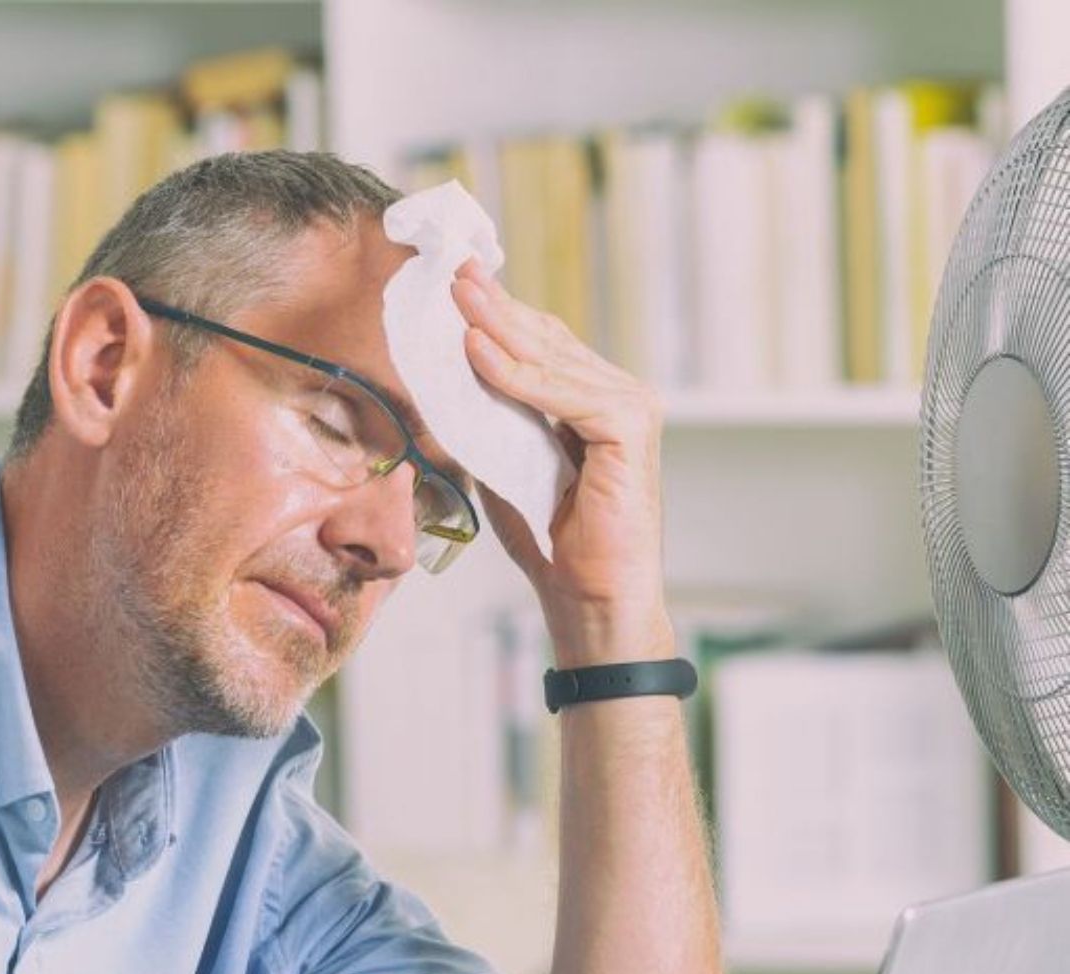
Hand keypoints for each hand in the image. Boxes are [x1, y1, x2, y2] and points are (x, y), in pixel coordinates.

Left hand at [450, 260, 673, 667]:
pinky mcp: (629, 427)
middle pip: (547, 341)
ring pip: (552, 359)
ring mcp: (630, 408)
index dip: (497, 317)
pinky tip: (479, 352)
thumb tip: (446, 381)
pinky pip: (562, 392)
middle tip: (453, 272)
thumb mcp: (505, 467)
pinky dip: (518, 374)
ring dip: (500, 328)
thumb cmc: (553, 543)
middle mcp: (618, 397)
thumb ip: (489, 423)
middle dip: (495, 307)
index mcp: (592, 404)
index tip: (455, 285)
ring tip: (458, 297)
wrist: (589, 599)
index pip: (541, 347)